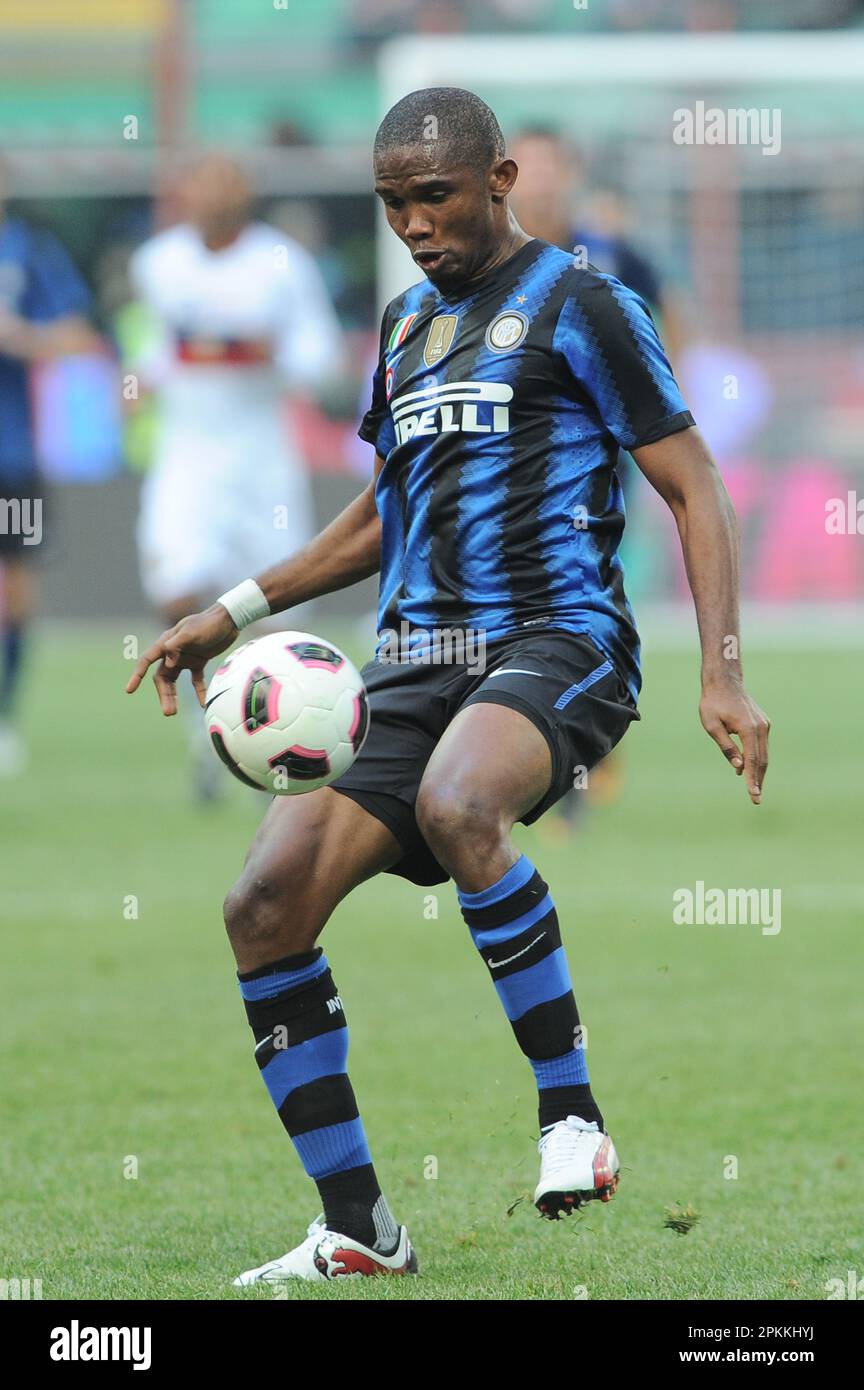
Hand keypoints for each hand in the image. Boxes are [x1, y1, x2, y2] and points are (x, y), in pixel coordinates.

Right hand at [125, 604, 237, 714]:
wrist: (229, 619)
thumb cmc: (209, 623)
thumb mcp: (192, 632)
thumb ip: (177, 646)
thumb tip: (167, 663)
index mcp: (166, 642)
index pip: (147, 660)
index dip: (137, 675)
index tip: (130, 690)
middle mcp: (172, 651)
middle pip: (162, 677)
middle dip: (163, 695)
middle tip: (168, 712)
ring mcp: (185, 657)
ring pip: (174, 681)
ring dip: (173, 696)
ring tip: (173, 713)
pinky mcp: (199, 662)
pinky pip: (195, 681)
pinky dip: (198, 691)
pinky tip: (202, 703)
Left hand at [699, 678, 770, 804]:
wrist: (724, 681)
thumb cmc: (712, 703)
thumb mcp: (712, 726)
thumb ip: (726, 747)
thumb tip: (738, 767)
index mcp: (748, 728)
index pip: (752, 760)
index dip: (752, 779)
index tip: (753, 795)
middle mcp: (761, 727)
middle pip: (762, 760)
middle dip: (759, 780)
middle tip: (756, 799)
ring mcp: (764, 725)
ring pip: (764, 754)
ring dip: (759, 772)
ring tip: (754, 789)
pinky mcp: (763, 723)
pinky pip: (762, 746)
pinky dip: (758, 759)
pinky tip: (750, 770)